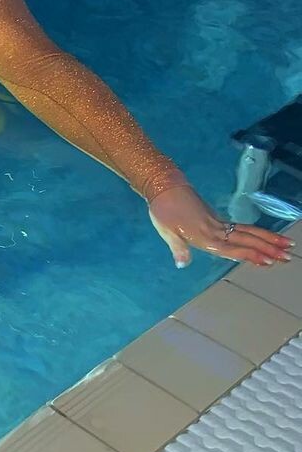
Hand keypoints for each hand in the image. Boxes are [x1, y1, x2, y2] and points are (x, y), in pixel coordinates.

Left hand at [148, 183, 292, 268]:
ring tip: (286, 246)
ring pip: (246, 232)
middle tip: (288, 255)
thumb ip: (177, 248)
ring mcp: (216, 222)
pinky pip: (240, 227)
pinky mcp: (215, 217)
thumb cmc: (162, 210)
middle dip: (268, 247)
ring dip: (267, 239)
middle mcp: (214, 229)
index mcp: (203, 236)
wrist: (164, 186)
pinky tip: (265, 239)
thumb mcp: (165, 230)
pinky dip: (255, 233)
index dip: (249, 254)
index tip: (268, 260)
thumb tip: (182, 265)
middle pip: (245, 239)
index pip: (231, 248)